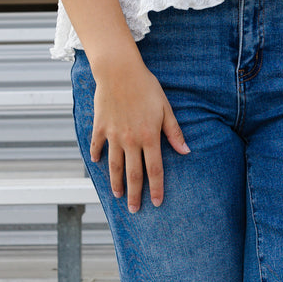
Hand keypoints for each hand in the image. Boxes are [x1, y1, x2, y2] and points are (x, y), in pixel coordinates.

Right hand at [88, 54, 189, 212]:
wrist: (119, 71)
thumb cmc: (146, 87)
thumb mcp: (165, 108)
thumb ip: (174, 132)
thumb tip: (186, 151)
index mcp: (149, 137)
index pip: (155, 170)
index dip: (156, 188)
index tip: (157, 203)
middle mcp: (131, 140)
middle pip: (133, 174)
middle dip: (135, 195)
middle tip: (134, 210)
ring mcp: (113, 135)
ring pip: (114, 166)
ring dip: (116, 182)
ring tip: (118, 195)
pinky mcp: (100, 127)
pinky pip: (97, 146)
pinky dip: (96, 156)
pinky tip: (97, 164)